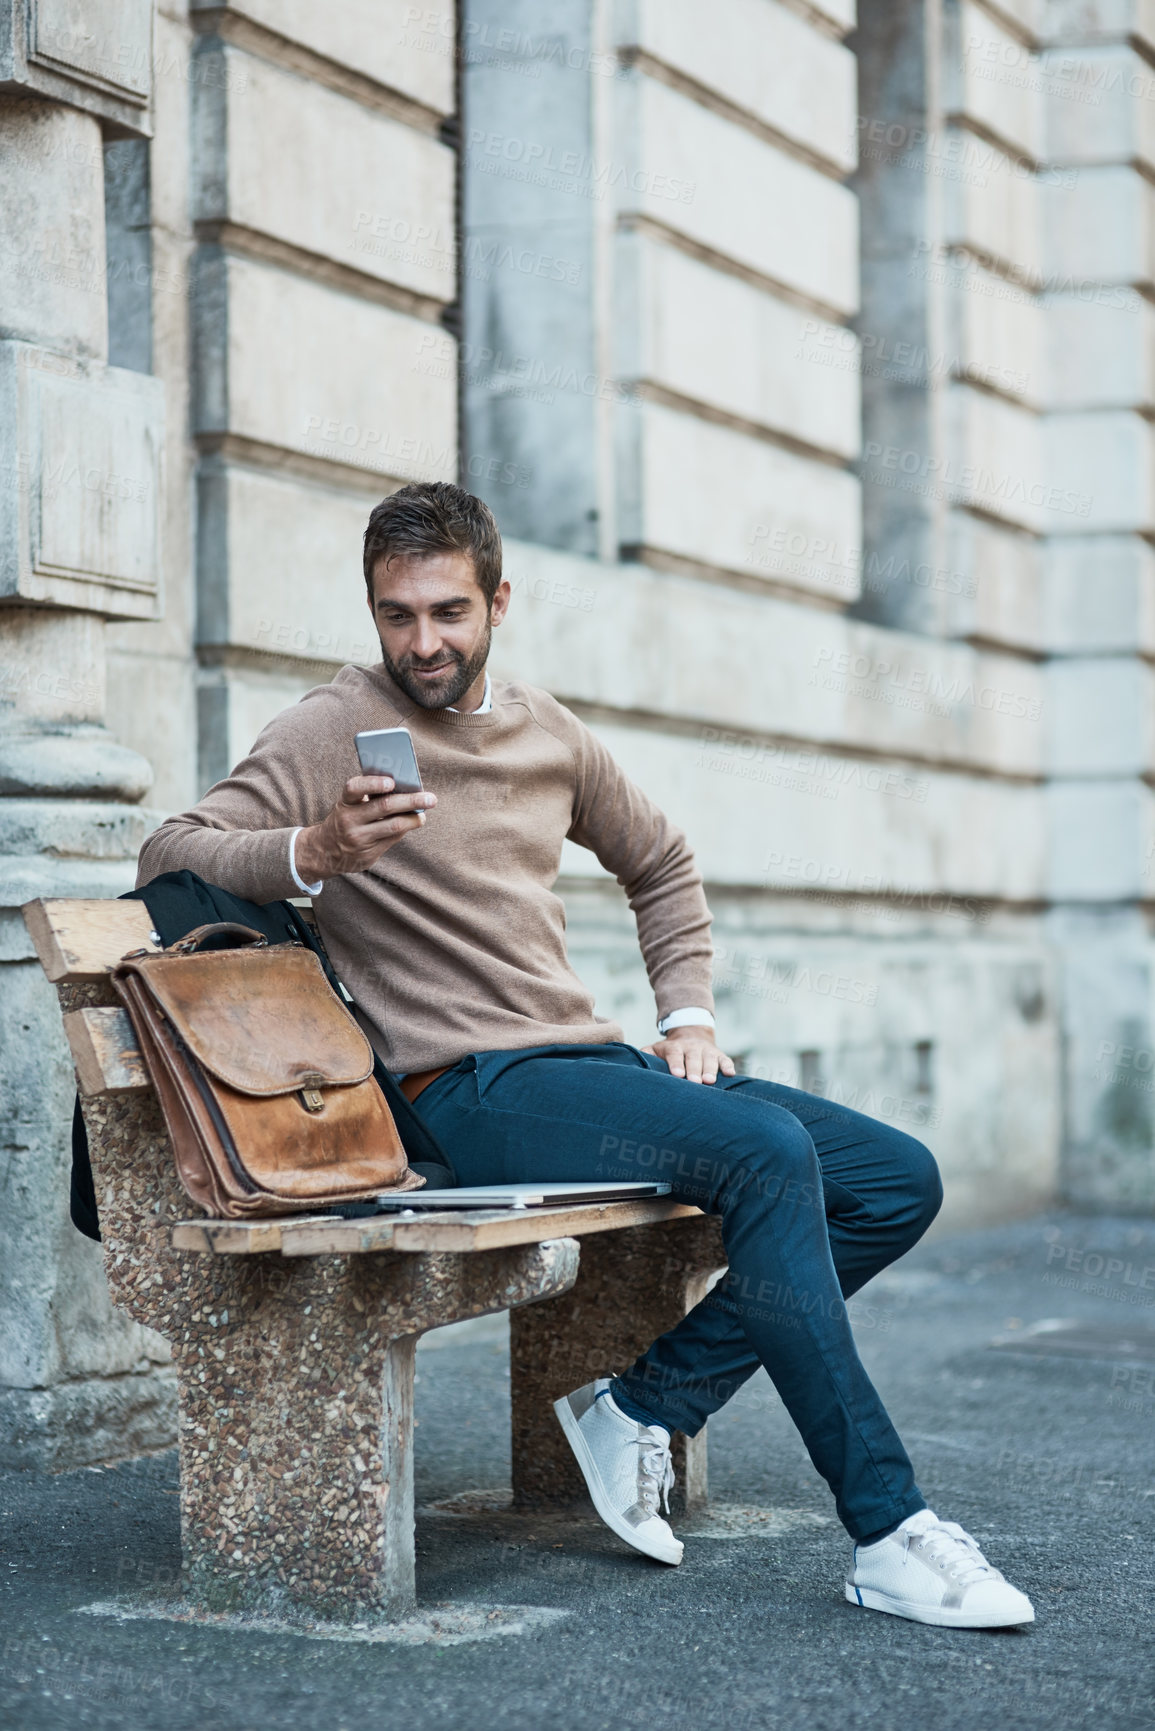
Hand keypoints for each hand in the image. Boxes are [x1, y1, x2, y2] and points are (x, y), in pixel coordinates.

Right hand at [295, 775, 436, 879]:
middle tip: (431, 798)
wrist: (325, 851)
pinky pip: (393, 839)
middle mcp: (349, 821)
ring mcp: (359, 839)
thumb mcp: (350, 805)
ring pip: (393, 826)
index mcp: (344, 803)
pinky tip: (415, 821)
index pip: (354, 788)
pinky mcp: (368, 854)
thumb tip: (406, 787)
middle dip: (410, 801)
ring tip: (426, 811)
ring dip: (414, 818)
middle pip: (383, 807)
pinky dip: (407, 828)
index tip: (391, 782)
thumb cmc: (346, 819)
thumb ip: (370, 796)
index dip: (373, 784)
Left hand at [642, 1026, 735, 1084]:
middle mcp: (691, 1047)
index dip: (676, 1063)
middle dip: (694, 1069)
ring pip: (710, 1059)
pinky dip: (728, 1066)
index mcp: (674, 1047)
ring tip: (710, 1081)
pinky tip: (730, 1074)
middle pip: (694, 1057)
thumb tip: (632, 1062)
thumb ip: (646, 1054)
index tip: (677, 1074)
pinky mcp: (719, 1054)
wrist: (691, 1034)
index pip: (674, 1054)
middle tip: (695, 1082)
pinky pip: (725, 1059)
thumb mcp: (656, 1049)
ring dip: (711, 1069)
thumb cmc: (669, 1050)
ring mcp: (706, 1050)